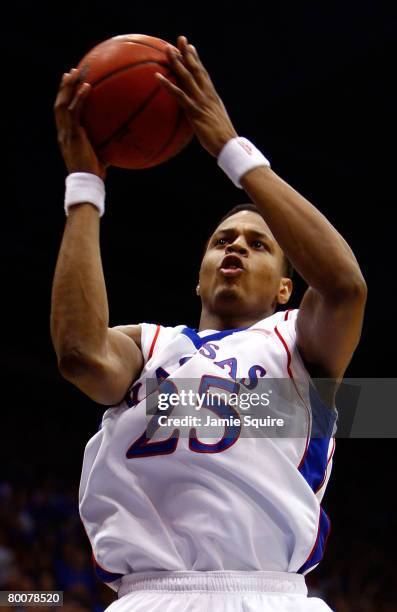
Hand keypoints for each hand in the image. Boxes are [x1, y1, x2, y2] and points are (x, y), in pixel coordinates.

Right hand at [54, 68, 106, 179]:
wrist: (88, 182)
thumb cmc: (95, 174)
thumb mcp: (101, 156)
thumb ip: (106, 145)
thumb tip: (122, 140)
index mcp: (67, 136)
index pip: (62, 113)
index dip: (64, 98)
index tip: (70, 85)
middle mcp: (63, 132)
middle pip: (59, 104)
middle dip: (63, 87)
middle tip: (70, 72)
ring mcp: (66, 133)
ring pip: (62, 104)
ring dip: (68, 87)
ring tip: (74, 72)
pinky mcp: (73, 135)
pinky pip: (74, 111)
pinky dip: (80, 97)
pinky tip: (88, 86)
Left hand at [155, 36, 237, 157]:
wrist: (229, 145)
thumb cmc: (223, 139)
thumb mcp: (216, 123)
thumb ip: (208, 115)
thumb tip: (202, 117)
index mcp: (213, 96)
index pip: (204, 74)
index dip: (196, 60)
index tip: (190, 48)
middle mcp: (207, 94)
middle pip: (196, 69)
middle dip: (187, 53)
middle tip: (180, 39)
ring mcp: (201, 101)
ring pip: (187, 77)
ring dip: (177, 62)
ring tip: (168, 50)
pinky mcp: (194, 111)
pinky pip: (178, 95)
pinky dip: (167, 85)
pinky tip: (157, 77)